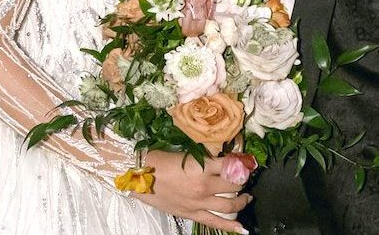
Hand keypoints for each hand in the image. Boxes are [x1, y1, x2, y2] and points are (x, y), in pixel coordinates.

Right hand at [132, 150, 251, 232]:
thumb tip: (220, 161)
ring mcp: (199, 202)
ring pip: (231, 205)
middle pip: (235, 185)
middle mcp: (204, 185)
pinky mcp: (192, 214)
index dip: (241, 164)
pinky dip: (231, 226)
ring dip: (242, 201)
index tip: (244, 163)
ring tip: (245, 197)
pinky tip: (242, 228)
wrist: (136, 176)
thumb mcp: (182, 154)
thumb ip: (202, 160)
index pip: (232, 166)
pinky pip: (216, 222)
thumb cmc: (155, 160)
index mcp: (201, 167)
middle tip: (242, 179)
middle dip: (242, 181)